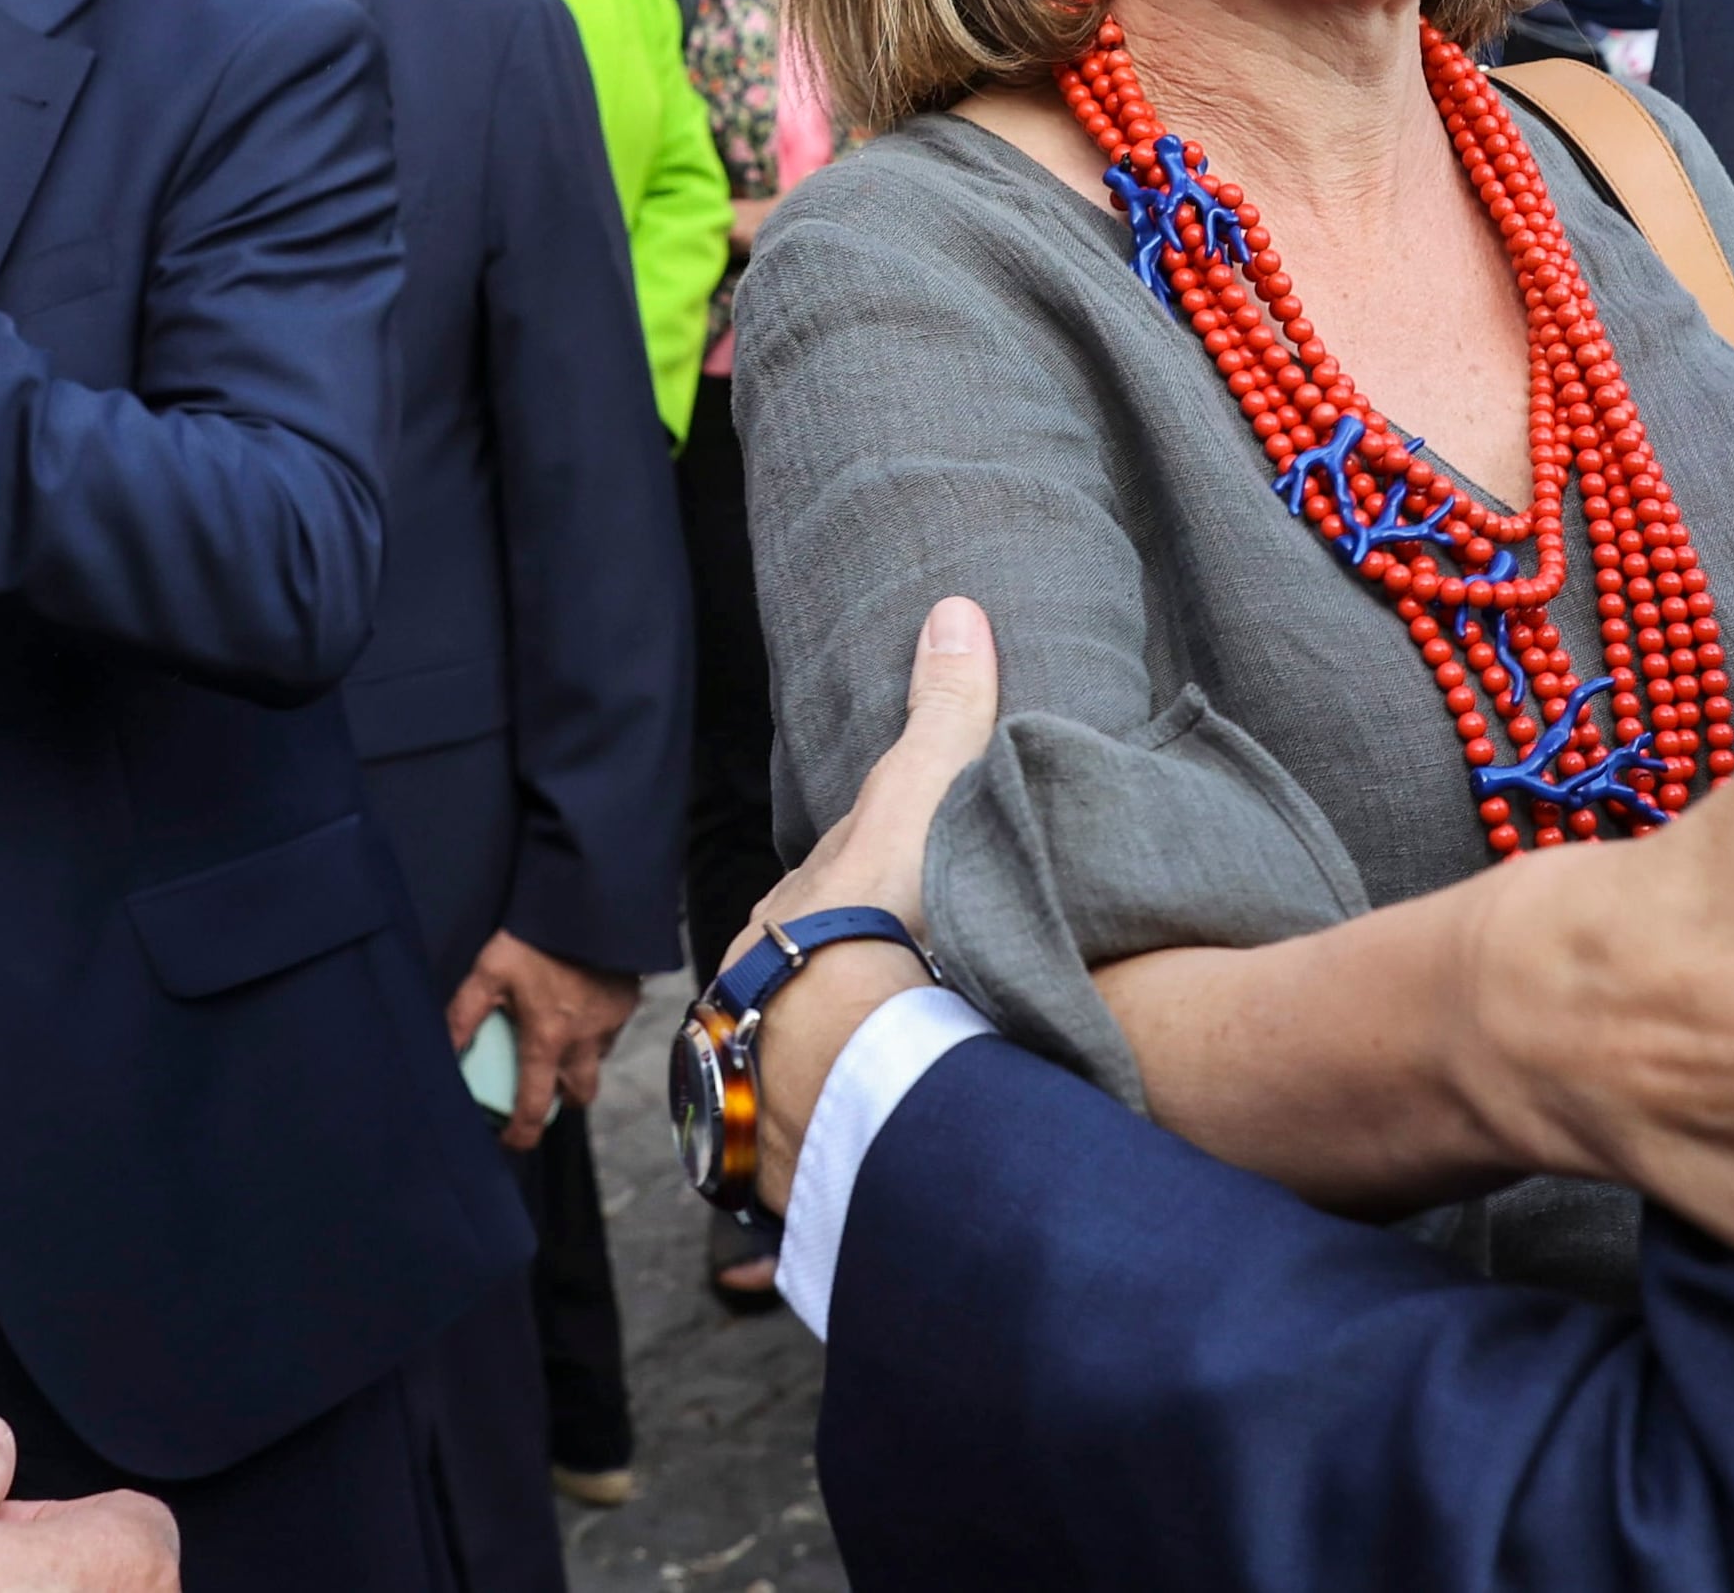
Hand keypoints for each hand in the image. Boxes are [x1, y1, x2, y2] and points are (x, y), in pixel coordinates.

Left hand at [449, 930, 644, 1148]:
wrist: (589, 904)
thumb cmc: (534, 939)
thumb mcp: (488, 973)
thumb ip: (463, 1015)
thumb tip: (443, 1054)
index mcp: (547, 1041)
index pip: (535, 1106)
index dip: (521, 1133)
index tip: (510, 1140)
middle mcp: (583, 1042)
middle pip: (579, 1097)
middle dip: (561, 1101)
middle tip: (541, 1086)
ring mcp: (610, 1024)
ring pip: (596, 1063)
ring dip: (578, 1062)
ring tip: (559, 1038)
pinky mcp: (628, 1003)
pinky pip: (611, 1031)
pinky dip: (596, 1030)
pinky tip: (580, 1004)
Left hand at [740, 595, 997, 1210]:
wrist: (833, 1037)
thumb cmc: (881, 908)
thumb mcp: (923, 791)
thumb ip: (946, 711)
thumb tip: (956, 607)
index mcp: (809, 892)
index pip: (845, 868)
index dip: (878, 864)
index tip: (909, 874)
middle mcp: (780, 961)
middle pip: (823, 948)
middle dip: (853, 953)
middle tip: (903, 963)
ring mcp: (778, 1041)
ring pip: (810, 1028)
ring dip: (840, 1038)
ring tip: (888, 1054)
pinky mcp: (789, 1121)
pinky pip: (809, 1109)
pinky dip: (830, 1110)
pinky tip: (858, 1126)